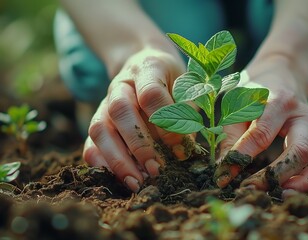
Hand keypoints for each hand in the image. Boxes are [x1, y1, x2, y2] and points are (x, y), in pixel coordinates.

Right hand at [83, 47, 195, 191]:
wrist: (145, 64)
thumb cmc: (171, 81)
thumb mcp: (186, 89)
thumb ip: (186, 115)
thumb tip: (183, 152)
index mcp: (148, 69)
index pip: (151, 93)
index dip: (166, 123)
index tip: (180, 148)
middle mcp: (121, 85)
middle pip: (120, 110)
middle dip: (140, 145)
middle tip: (157, 170)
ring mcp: (104, 102)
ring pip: (100, 128)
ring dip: (118, 159)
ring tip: (137, 183)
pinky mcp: (97, 121)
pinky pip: (90, 143)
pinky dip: (101, 164)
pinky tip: (120, 180)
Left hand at [214, 54, 307, 193]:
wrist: (282, 74)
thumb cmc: (253, 93)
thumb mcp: (236, 107)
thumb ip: (230, 138)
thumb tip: (223, 173)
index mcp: (277, 101)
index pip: (261, 134)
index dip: (242, 158)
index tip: (224, 177)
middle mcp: (302, 115)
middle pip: (298, 151)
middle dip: (276, 175)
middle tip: (252, 188)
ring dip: (305, 183)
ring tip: (282, 195)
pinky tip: (294, 189)